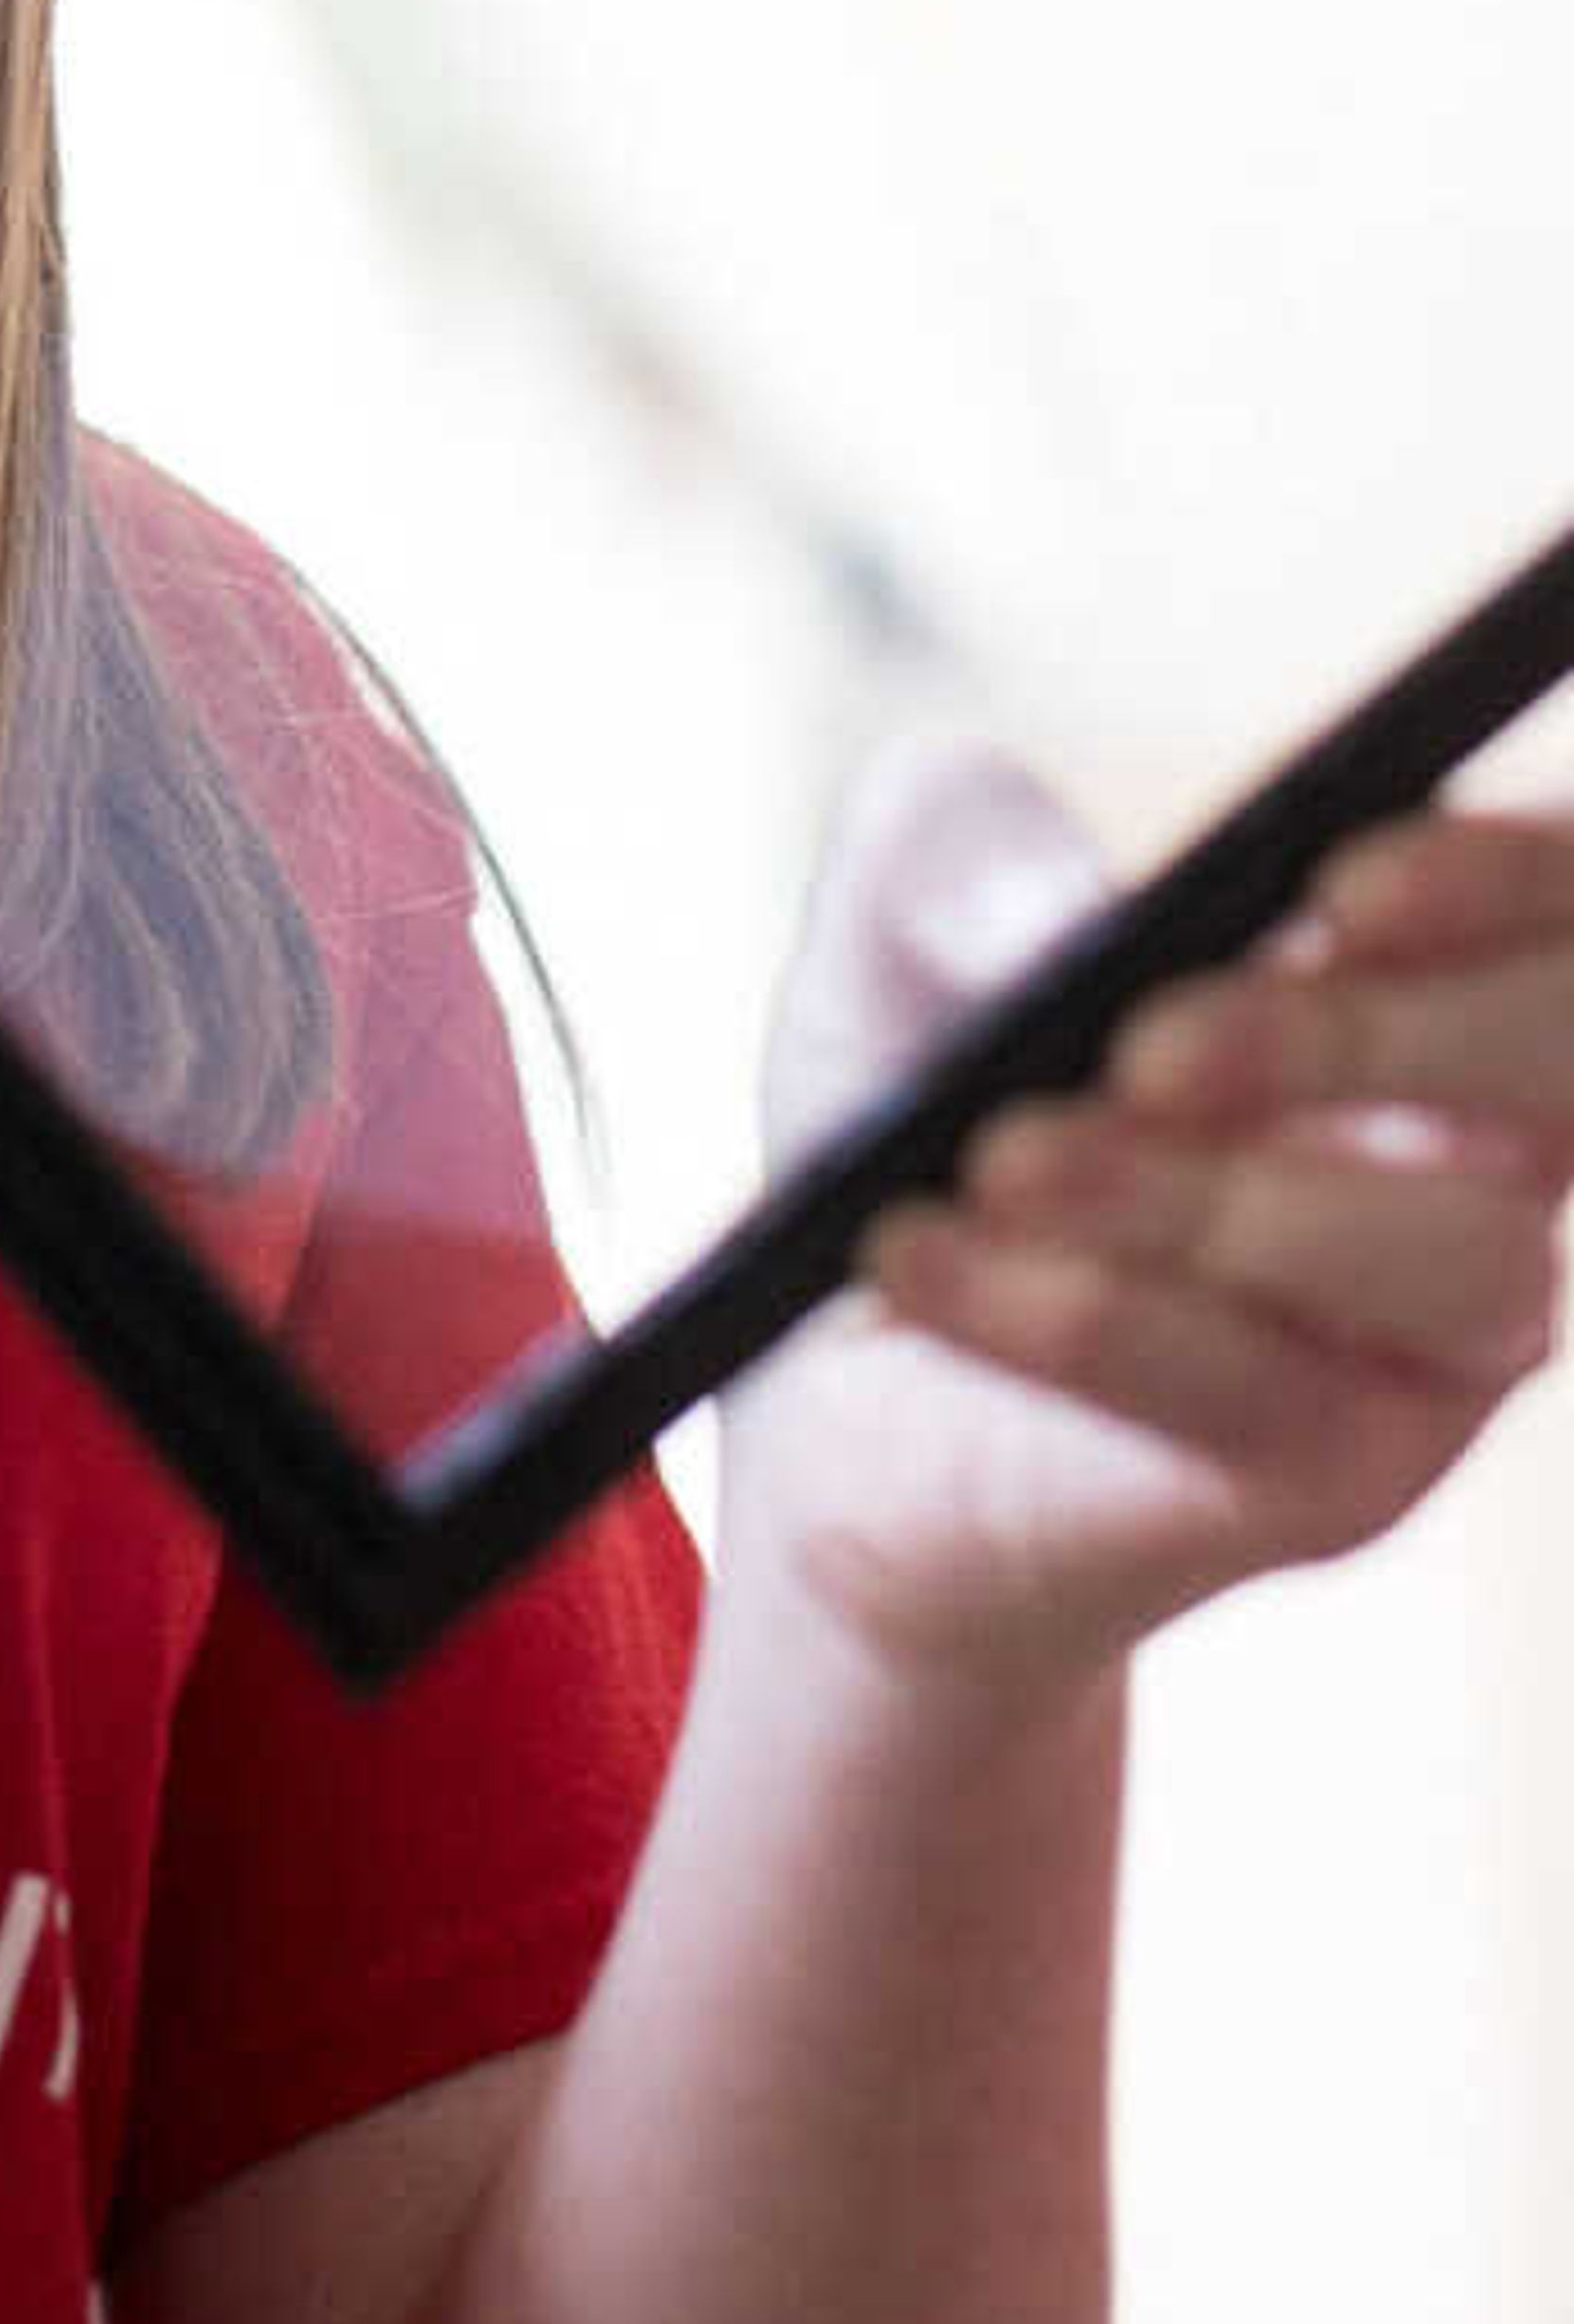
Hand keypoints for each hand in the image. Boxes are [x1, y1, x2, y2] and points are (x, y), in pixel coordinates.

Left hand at [726, 740, 1573, 1702]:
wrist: (824, 1351)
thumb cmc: (927, 1080)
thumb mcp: (899, 912)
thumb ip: (962, 841)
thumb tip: (1065, 913)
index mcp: (1420, 975)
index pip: (1566, 914)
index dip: (1513, 883)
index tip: (1342, 883)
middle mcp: (1476, 1155)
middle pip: (1565, 1085)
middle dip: (1377, 1047)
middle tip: (1155, 1046)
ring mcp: (1432, 1336)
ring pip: (1439, 1260)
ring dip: (1206, 1203)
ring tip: (1003, 1160)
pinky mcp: (1342, 1482)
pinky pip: (1254, 1392)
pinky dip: (1080, 1318)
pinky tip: (920, 1249)